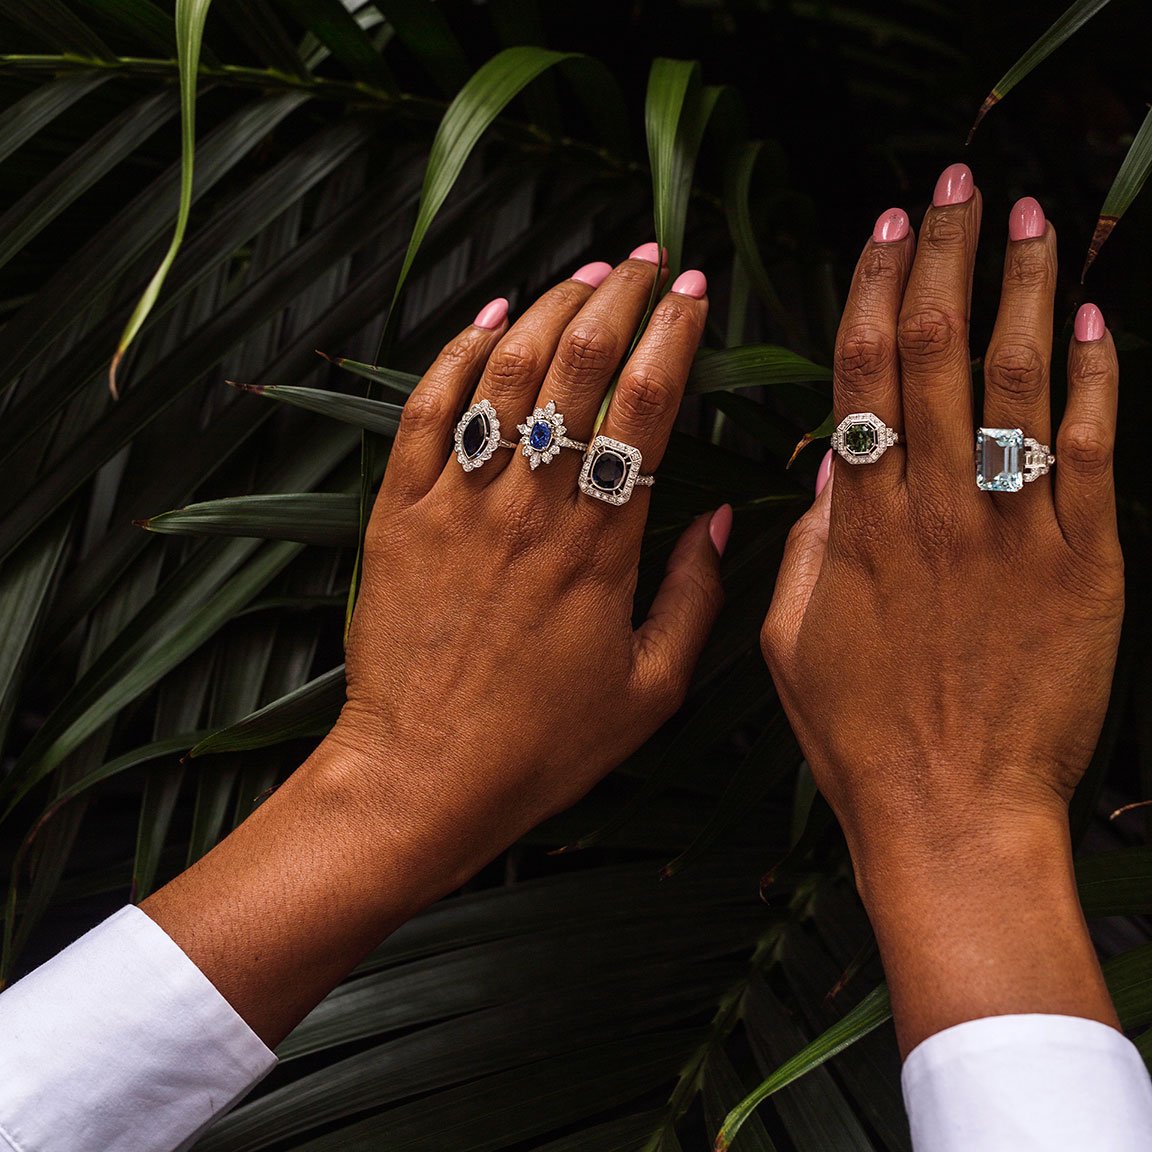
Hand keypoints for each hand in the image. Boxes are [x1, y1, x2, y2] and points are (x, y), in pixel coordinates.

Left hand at [332, 252, 726, 885]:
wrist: (419, 777)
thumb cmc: (540, 746)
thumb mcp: (650, 691)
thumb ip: (694, 600)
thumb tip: (721, 522)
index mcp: (599, 545)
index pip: (645, 405)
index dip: (674, 334)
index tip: (694, 291)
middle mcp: (529, 506)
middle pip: (578, 365)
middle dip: (619, 295)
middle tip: (646, 258)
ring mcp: (457, 502)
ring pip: (506, 370)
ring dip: (550, 307)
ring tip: (585, 272)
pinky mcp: (399, 514)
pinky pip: (426, 409)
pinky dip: (457, 351)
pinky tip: (489, 314)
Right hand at [760, 166, 1123, 1052]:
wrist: (954, 812)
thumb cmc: (860, 735)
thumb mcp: (792, 641)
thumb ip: (807, 545)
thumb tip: (831, 462)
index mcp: (858, 526)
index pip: (861, 377)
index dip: (872, 291)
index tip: (885, 230)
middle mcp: (935, 511)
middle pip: (936, 356)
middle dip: (946, 260)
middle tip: (957, 189)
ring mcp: (1014, 533)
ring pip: (1019, 384)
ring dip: (1022, 292)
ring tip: (1028, 221)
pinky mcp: (1083, 565)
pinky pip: (1093, 453)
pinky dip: (1095, 382)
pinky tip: (1090, 322)